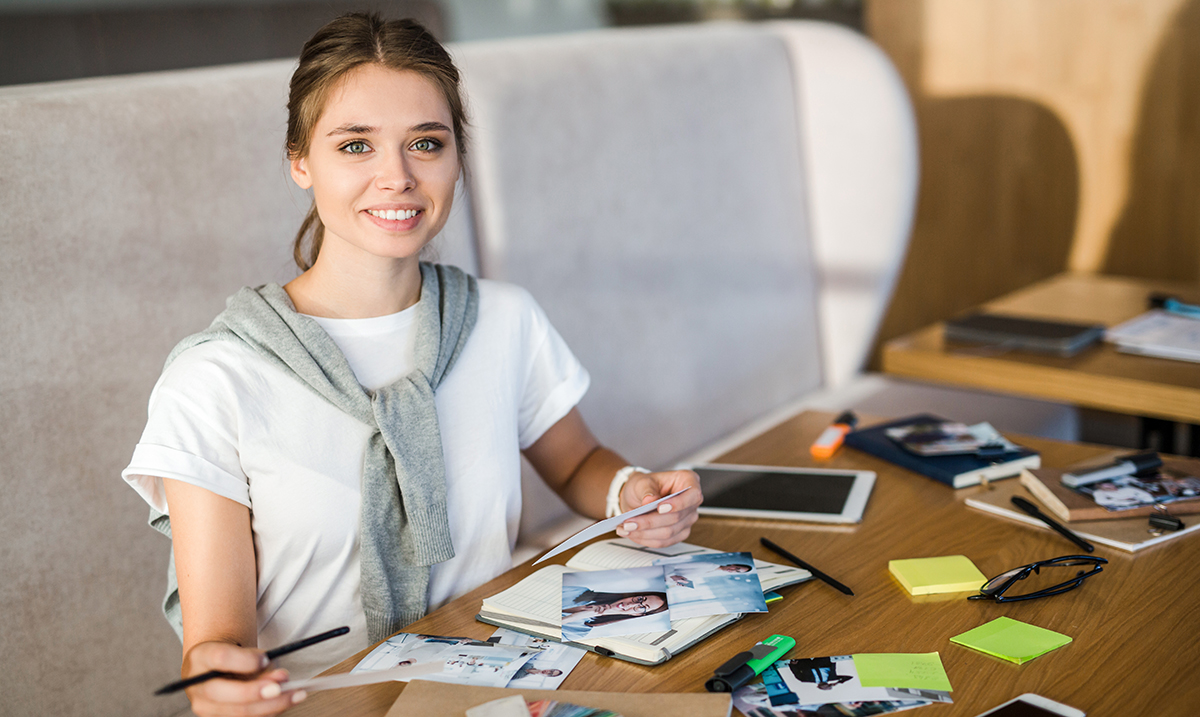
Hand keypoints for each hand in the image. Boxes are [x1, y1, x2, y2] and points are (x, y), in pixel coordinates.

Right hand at [182, 641, 303, 716]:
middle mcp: (198, 686)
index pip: (221, 658)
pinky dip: (268, 712)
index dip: (246, 660)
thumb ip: (256, 659)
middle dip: (260, 692)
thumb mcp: (239, 648)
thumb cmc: (229, 656)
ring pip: (240, 713)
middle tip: (284, 685)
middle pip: (228, 694)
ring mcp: (205, 708)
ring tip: (296, 694)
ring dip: (272, 705)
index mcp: (201, 657)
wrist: (212, 669)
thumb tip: (280, 678)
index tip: (266, 659)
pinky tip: (284, 704)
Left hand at [614, 469, 702, 547]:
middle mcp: (691, 502)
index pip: (693, 495)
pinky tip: (631, 534)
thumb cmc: (644, 486)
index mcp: (688, 481)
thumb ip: (646, 489)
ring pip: (669, 533)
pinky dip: (645, 539)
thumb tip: (649, 500)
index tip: (660, 507)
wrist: (638, 497)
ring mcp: (687, 520)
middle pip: (676, 517)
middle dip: (650, 521)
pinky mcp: (678, 534)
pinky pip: (663, 542)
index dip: (678, 504)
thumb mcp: (642, 481)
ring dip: (645, 533)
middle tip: (629, 521)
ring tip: (626, 528)